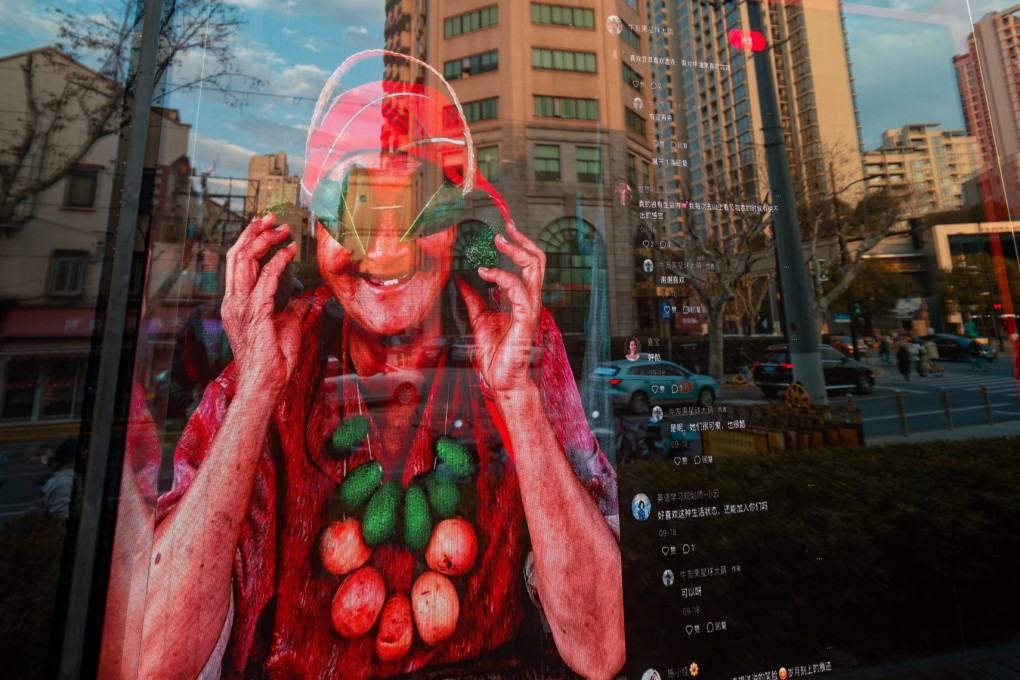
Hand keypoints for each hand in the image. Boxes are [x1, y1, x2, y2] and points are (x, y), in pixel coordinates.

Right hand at [222, 213, 303, 394]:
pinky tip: (290, 251)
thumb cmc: (275, 361)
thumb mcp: (287, 327)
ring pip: (244, 261)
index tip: (267, 228)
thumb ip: (293, 309)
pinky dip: (278, 262)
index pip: (236, 264)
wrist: (266, 384)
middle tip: (271, 217)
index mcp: (235, 304)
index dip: (250, 242)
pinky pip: (265, 279)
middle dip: (253, 232)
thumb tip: (305, 298)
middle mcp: (233, 302)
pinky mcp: (256, 313)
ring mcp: (241, 307)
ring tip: (281, 228)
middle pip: (235, 255)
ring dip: (264, 240)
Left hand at [456, 221, 544, 393]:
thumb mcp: (479, 319)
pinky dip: (502, 276)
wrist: (502, 381)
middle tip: (505, 228)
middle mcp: (530, 301)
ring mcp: (530, 309)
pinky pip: (519, 290)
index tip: (502, 233)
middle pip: (538, 262)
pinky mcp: (525, 319)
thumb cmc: (496, 355)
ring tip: (498, 241)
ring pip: (535, 269)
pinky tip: (484, 273)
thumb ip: (474, 299)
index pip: (529, 265)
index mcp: (522, 300)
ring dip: (516, 251)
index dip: (519, 246)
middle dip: (523, 242)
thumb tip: (462, 280)